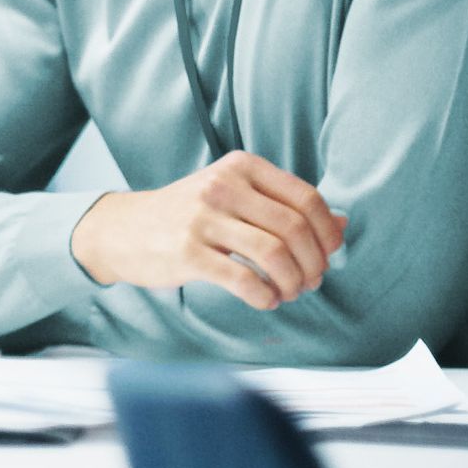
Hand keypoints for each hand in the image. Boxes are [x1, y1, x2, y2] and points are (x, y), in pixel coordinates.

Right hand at [69, 150, 347, 310]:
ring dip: (292, 282)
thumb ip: (284, 206)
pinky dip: (264, 296)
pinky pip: (242, 279)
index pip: (306, 198)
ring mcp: (202, 218)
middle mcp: (222, 186)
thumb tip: (343, 225)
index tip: (328, 255)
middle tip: (311, 281)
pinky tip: (265, 301)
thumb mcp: (235, 196)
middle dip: (313, 263)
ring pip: (273, 254)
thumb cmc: (189, 215)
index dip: (327, 233)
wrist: (124, 229)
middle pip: (294, 228)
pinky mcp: (186, 251)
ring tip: (288, 292)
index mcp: (241, 166)